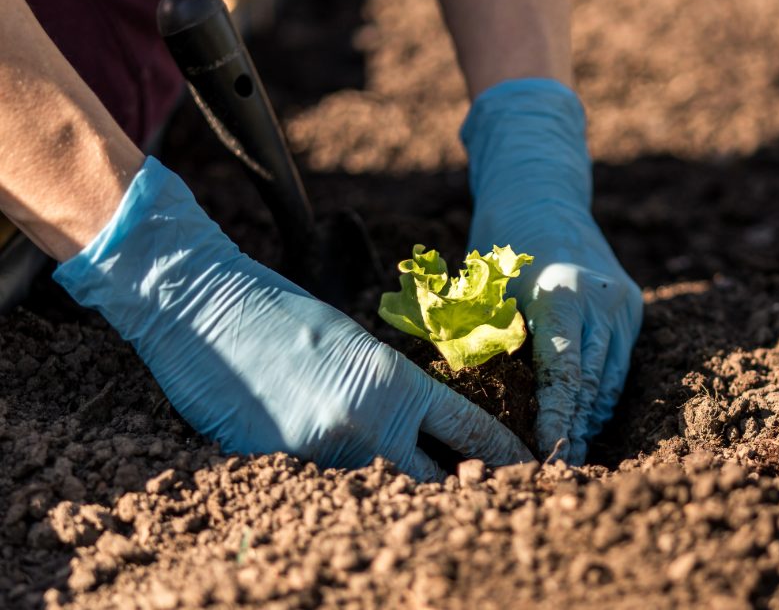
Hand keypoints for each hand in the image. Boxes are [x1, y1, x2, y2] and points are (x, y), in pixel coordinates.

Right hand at [54, 157, 532, 480]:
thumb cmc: (280, 313)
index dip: (505, 459)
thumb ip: (391, 388)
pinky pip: (321, 500)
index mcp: (396, 382)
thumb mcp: (355, 342)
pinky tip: (345, 510)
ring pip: (381, 500)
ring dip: (399, 508)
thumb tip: (422, 428)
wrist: (202, 305)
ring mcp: (321, 453)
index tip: (527, 471)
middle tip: (485, 510)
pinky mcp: (276, 472)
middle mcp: (368, 423)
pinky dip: (338, 504)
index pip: (472, 432)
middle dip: (462, 497)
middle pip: (438, 485)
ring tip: (422, 520)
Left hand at [463, 79, 642, 463]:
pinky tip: (587, 421)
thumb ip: (486, 344)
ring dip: (592, 417)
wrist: (541, 195)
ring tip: (574, 455)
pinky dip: (603, 393)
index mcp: (561, 294)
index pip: (562, 374)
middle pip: (592, 382)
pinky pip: (619, 361)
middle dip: (575, 428)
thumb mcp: (484, 291)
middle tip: (558, 469)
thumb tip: (481, 405)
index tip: (546, 453)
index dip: (556, 419)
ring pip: (611, 377)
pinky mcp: (633, 305)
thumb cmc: (498, 247)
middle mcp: (602, 299)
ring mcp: (623, 302)